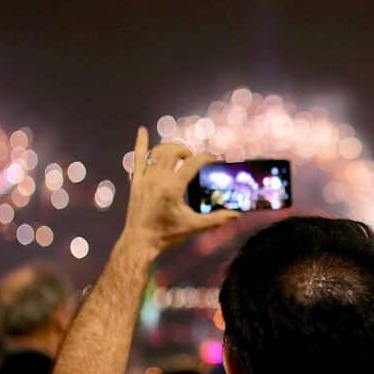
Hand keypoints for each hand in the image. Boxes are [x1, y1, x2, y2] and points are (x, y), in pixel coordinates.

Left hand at [118, 127, 238, 256]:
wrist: (140, 242)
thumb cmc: (168, 236)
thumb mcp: (194, 227)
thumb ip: (217, 219)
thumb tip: (237, 215)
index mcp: (173, 188)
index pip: (193, 163)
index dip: (206, 158)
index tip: (214, 159)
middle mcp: (158, 179)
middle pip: (174, 151)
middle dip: (187, 150)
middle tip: (194, 159)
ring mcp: (145, 179)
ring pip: (158, 151)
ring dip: (170, 148)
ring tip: (179, 154)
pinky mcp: (136, 182)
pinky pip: (137, 158)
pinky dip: (140, 143)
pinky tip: (142, 130)